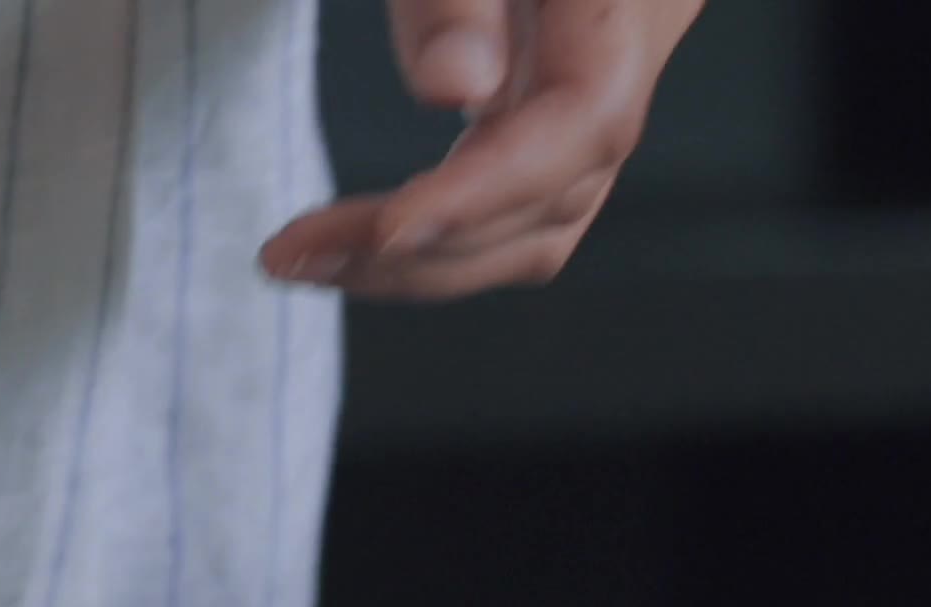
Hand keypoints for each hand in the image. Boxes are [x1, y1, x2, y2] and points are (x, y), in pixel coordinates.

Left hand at [260, 0, 706, 299]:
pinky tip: (366, 229)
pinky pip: (527, 176)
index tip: (380, 230)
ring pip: (549, 208)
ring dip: (428, 257)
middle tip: (291, 255)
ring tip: (310, 258)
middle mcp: (639, 23)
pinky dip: (448, 219)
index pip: (585, 120)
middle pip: (563, 191)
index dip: (483, 193)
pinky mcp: (566, 63)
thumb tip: (457, 91)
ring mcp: (611, 51)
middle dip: (427, 247)